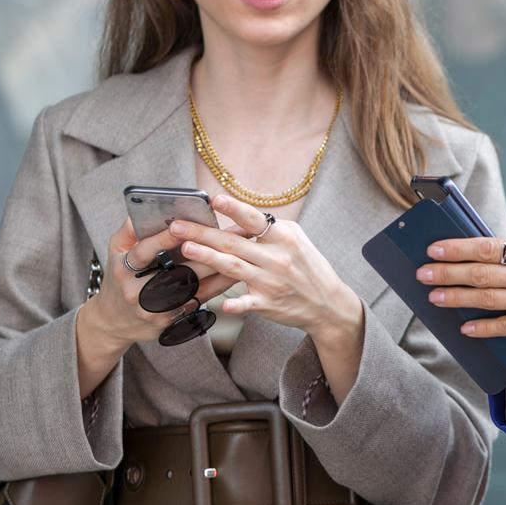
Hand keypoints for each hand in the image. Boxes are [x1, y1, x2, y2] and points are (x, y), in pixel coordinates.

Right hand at [80, 218, 234, 348]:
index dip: (162, 240)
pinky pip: (200, 301)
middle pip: (177, 272)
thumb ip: (130, 230)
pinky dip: (218, 287)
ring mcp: (156, 309)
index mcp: (124, 269)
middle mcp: (139, 291)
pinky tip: (235, 274)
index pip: (144, 252)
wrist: (115, 321)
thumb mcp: (115, 252)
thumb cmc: (119, 278)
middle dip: (205, 252)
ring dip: (219, 270)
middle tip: (229, 236)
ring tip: (240, 253)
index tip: (181, 226)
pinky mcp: (171, 321)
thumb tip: (144, 207)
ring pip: (194, 288)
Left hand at [170, 195, 365, 400]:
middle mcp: (277, 258)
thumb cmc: (309, 268)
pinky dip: (236, 304)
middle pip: (233, 242)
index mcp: (283, 238)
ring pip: (233, 267)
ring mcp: (272, 281)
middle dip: (202, 233)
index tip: (214, 199)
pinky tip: (222, 305)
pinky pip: (248, 303)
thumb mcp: (297, 240)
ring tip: (186, 249)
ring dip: (208, 258)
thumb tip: (241, 214)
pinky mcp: (269, 303)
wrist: (328, 304)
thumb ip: (270, 228)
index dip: (233, 208)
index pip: (254, 219)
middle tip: (176, 226)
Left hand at [417, 229, 505, 363]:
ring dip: (457, 298)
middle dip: (447, 272)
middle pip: (482, 274)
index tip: (435, 247)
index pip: (490, 246)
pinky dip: (485, 328)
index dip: (459, 247)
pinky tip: (465, 328)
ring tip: (433, 295)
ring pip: (488, 300)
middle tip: (422, 272)